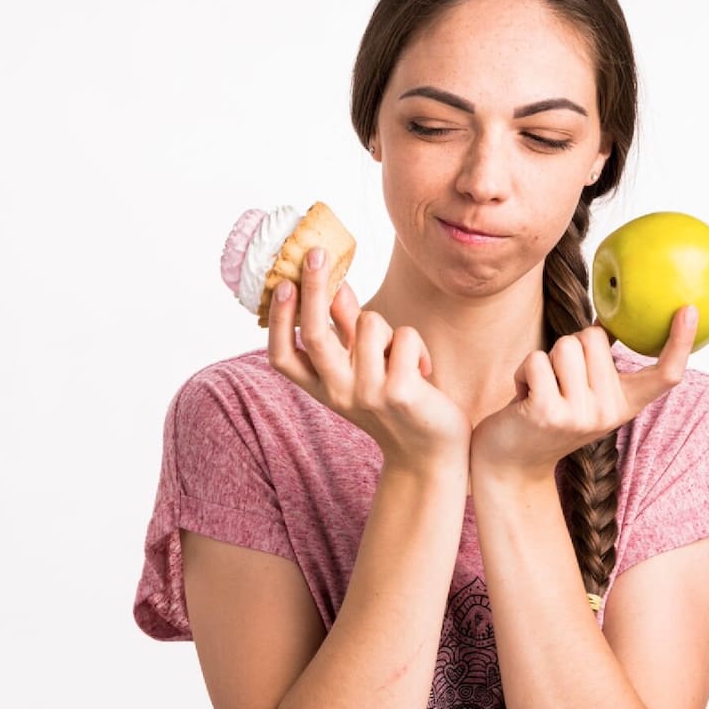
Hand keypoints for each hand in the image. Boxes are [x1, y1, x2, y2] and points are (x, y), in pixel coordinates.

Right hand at [267, 248, 471, 477]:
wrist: (429, 455)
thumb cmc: (396, 405)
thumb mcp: (363, 369)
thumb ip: (346, 332)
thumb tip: (334, 285)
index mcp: (323, 388)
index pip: (283, 356)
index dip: (278, 320)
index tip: (281, 283)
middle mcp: (338, 392)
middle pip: (315, 333)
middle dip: (314, 287)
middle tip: (316, 253)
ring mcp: (367, 393)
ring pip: (369, 323)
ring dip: (387, 328)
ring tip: (400, 356)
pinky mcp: (399, 392)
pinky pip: (403, 336)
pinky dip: (415, 345)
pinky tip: (422, 373)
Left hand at [470, 305, 698, 483]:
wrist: (513, 463)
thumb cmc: (548, 414)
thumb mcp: (586, 394)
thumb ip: (601, 365)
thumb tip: (611, 320)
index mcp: (625, 404)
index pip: (665, 374)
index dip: (681, 341)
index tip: (690, 309)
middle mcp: (609, 413)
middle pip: (594, 337)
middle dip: (569, 347)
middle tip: (558, 382)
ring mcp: (580, 415)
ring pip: (565, 345)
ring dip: (545, 360)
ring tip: (541, 390)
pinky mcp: (548, 413)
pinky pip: (537, 359)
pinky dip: (523, 371)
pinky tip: (524, 397)